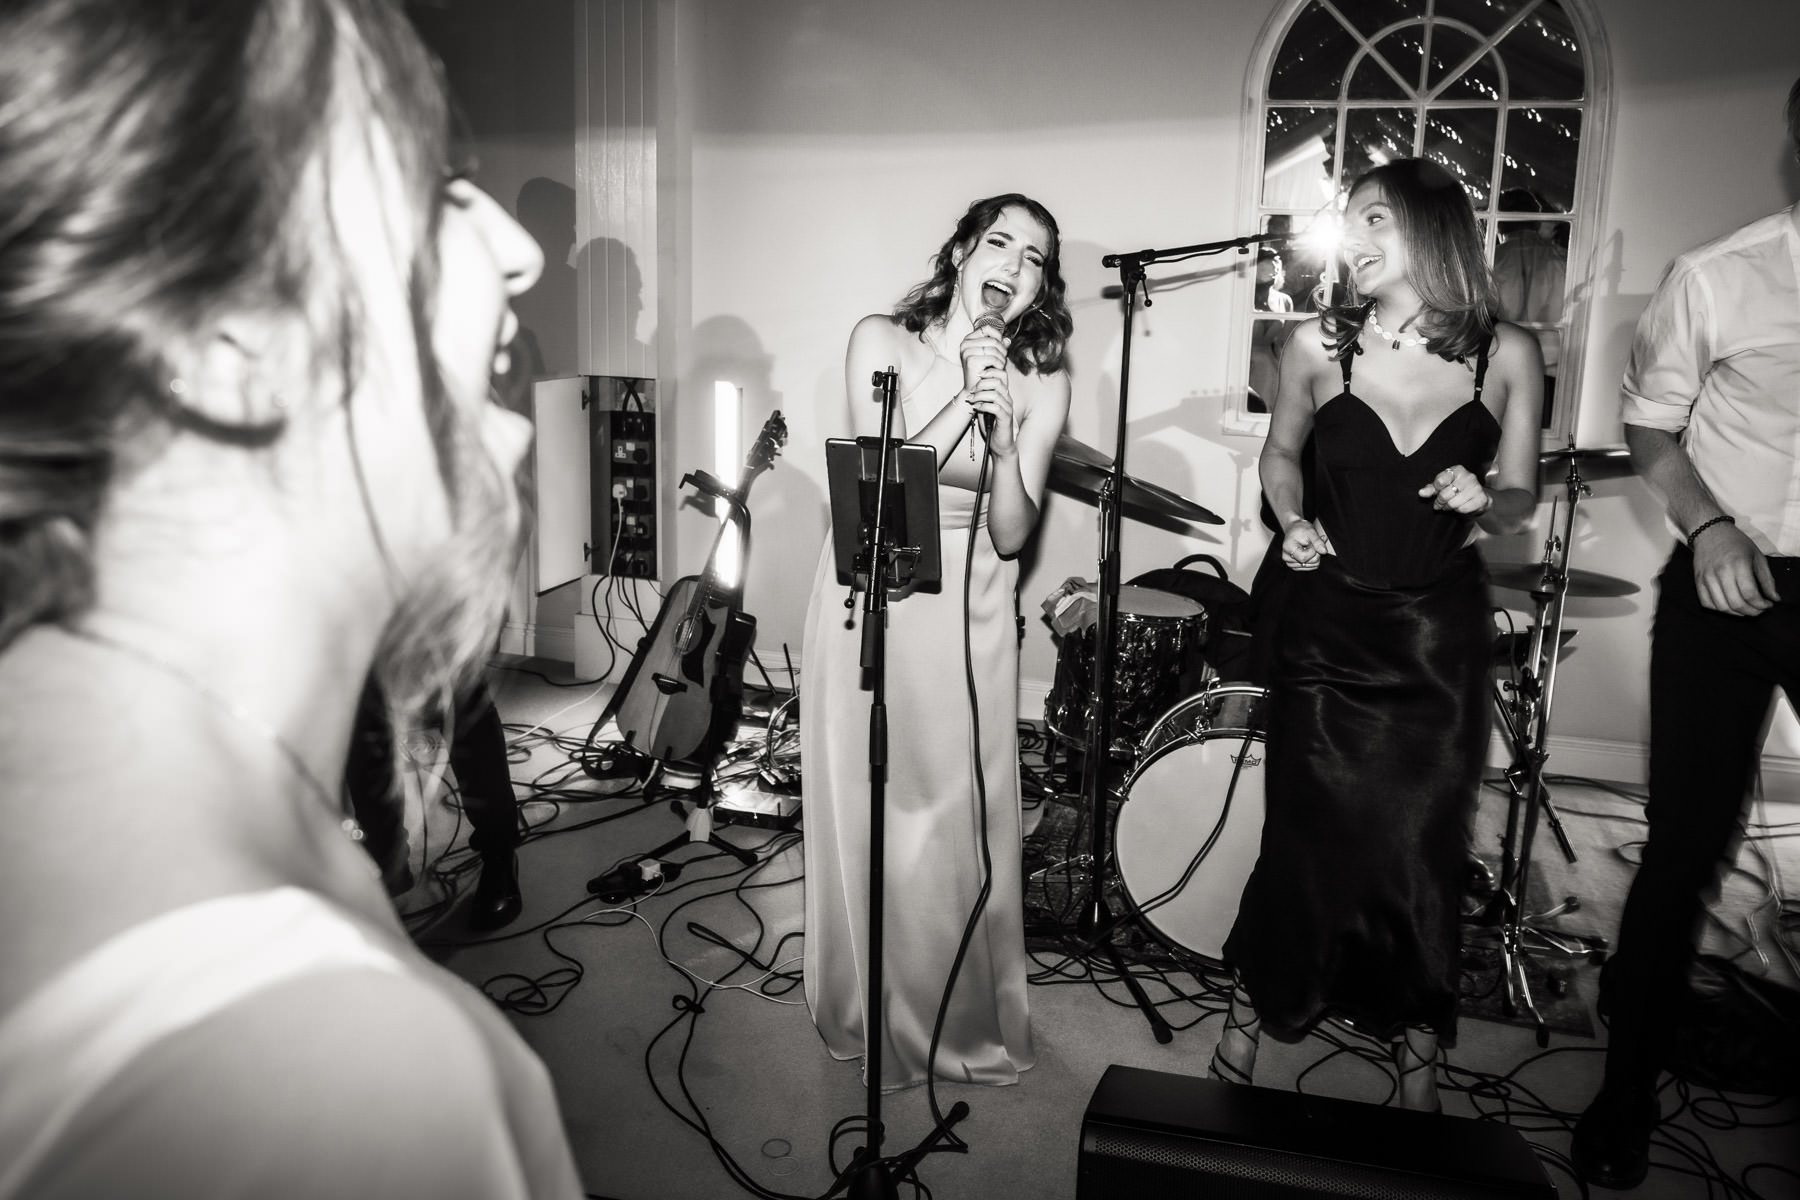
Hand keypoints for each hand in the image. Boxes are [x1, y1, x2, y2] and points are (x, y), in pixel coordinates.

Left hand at [959, 325, 1015, 455]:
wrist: (1000, 444)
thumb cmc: (992, 425)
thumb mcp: (984, 407)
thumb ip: (981, 397)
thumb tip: (971, 387)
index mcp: (1004, 393)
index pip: (1001, 374)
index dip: (988, 372)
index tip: (976, 378)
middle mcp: (1008, 398)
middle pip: (998, 381)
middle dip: (982, 384)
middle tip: (972, 391)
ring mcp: (1008, 408)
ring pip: (996, 393)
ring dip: (980, 395)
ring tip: (972, 400)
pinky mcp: (1005, 418)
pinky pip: (995, 407)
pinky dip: (983, 406)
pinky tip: (976, 408)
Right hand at [1281, 519, 1333, 570]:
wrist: (1295, 529)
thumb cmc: (1301, 529)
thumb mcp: (1311, 531)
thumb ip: (1317, 542)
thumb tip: (1324, 552)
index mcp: (1288, 548)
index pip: (1304, 557)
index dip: (1313, 550)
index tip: (1312, 542)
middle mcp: (1287, 558)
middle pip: (1309, 562)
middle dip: (1317, 552)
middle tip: (1316, 542)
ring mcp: (1291, 563)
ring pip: (1312, 565)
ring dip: (1316, 555)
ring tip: (1313, 545)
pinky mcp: (1296, 566)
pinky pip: (1312, 566)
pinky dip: (1314, 558)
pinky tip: (1312, 551)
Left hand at [1418, 465, 1490, 514]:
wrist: (1478, 499)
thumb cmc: (1457, 491)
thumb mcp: (1442, 487)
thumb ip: (1431, 489)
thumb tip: (1421, 492)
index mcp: (1458, 470)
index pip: (1440, 481)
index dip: (1435, 490)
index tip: (1436, 493)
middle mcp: (1469, 476)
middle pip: (1444, 494)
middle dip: (1440, 502)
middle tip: (1440, 504)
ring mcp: (1476, 487)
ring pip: (1453, 503)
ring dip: (1448, 507)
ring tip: (1449, 506)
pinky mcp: (1481, 499)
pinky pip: (1462, 509)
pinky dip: (1458, 511)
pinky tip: (1460, 507)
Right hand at [1693, 522, 1778, 614]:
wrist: (1709, 532)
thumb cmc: (1736, 543)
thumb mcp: (1757, 556)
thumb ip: (1767, 579)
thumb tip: (1774, 598)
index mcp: (1738, 564)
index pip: (1750, 594)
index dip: (1761, 605)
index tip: (1767, 605)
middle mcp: (1721, 572)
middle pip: (1736, 603)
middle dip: (1751, 612)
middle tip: (1758, 610)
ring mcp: (1707, 578)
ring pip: (1722, 607)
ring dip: (1736, 613)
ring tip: (1745, 610)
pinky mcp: (1698, 581)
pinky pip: (1707, 603)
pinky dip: (1720, 609)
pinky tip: (1729, 605)